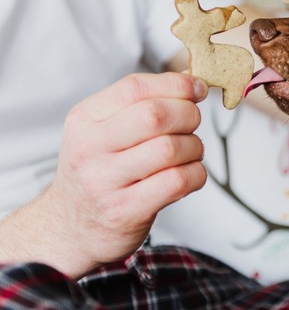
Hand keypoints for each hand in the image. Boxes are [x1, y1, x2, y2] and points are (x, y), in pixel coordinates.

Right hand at [0, 73, 207, 278]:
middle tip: (192, 124)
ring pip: (171, 149)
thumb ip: (144, 103)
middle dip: (189, 115)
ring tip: (189, 152)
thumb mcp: (104, 129)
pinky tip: (188, 174)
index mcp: (85, 118)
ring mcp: (105, 182)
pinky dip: (196, 173)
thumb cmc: (100, 170)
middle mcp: (89, 148)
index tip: (197, 89)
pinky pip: (178, 181)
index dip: (176, 85)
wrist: (71, 228)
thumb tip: (191, 81)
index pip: (136, 87)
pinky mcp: (125, 211)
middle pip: (156, 116)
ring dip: (195, 147)